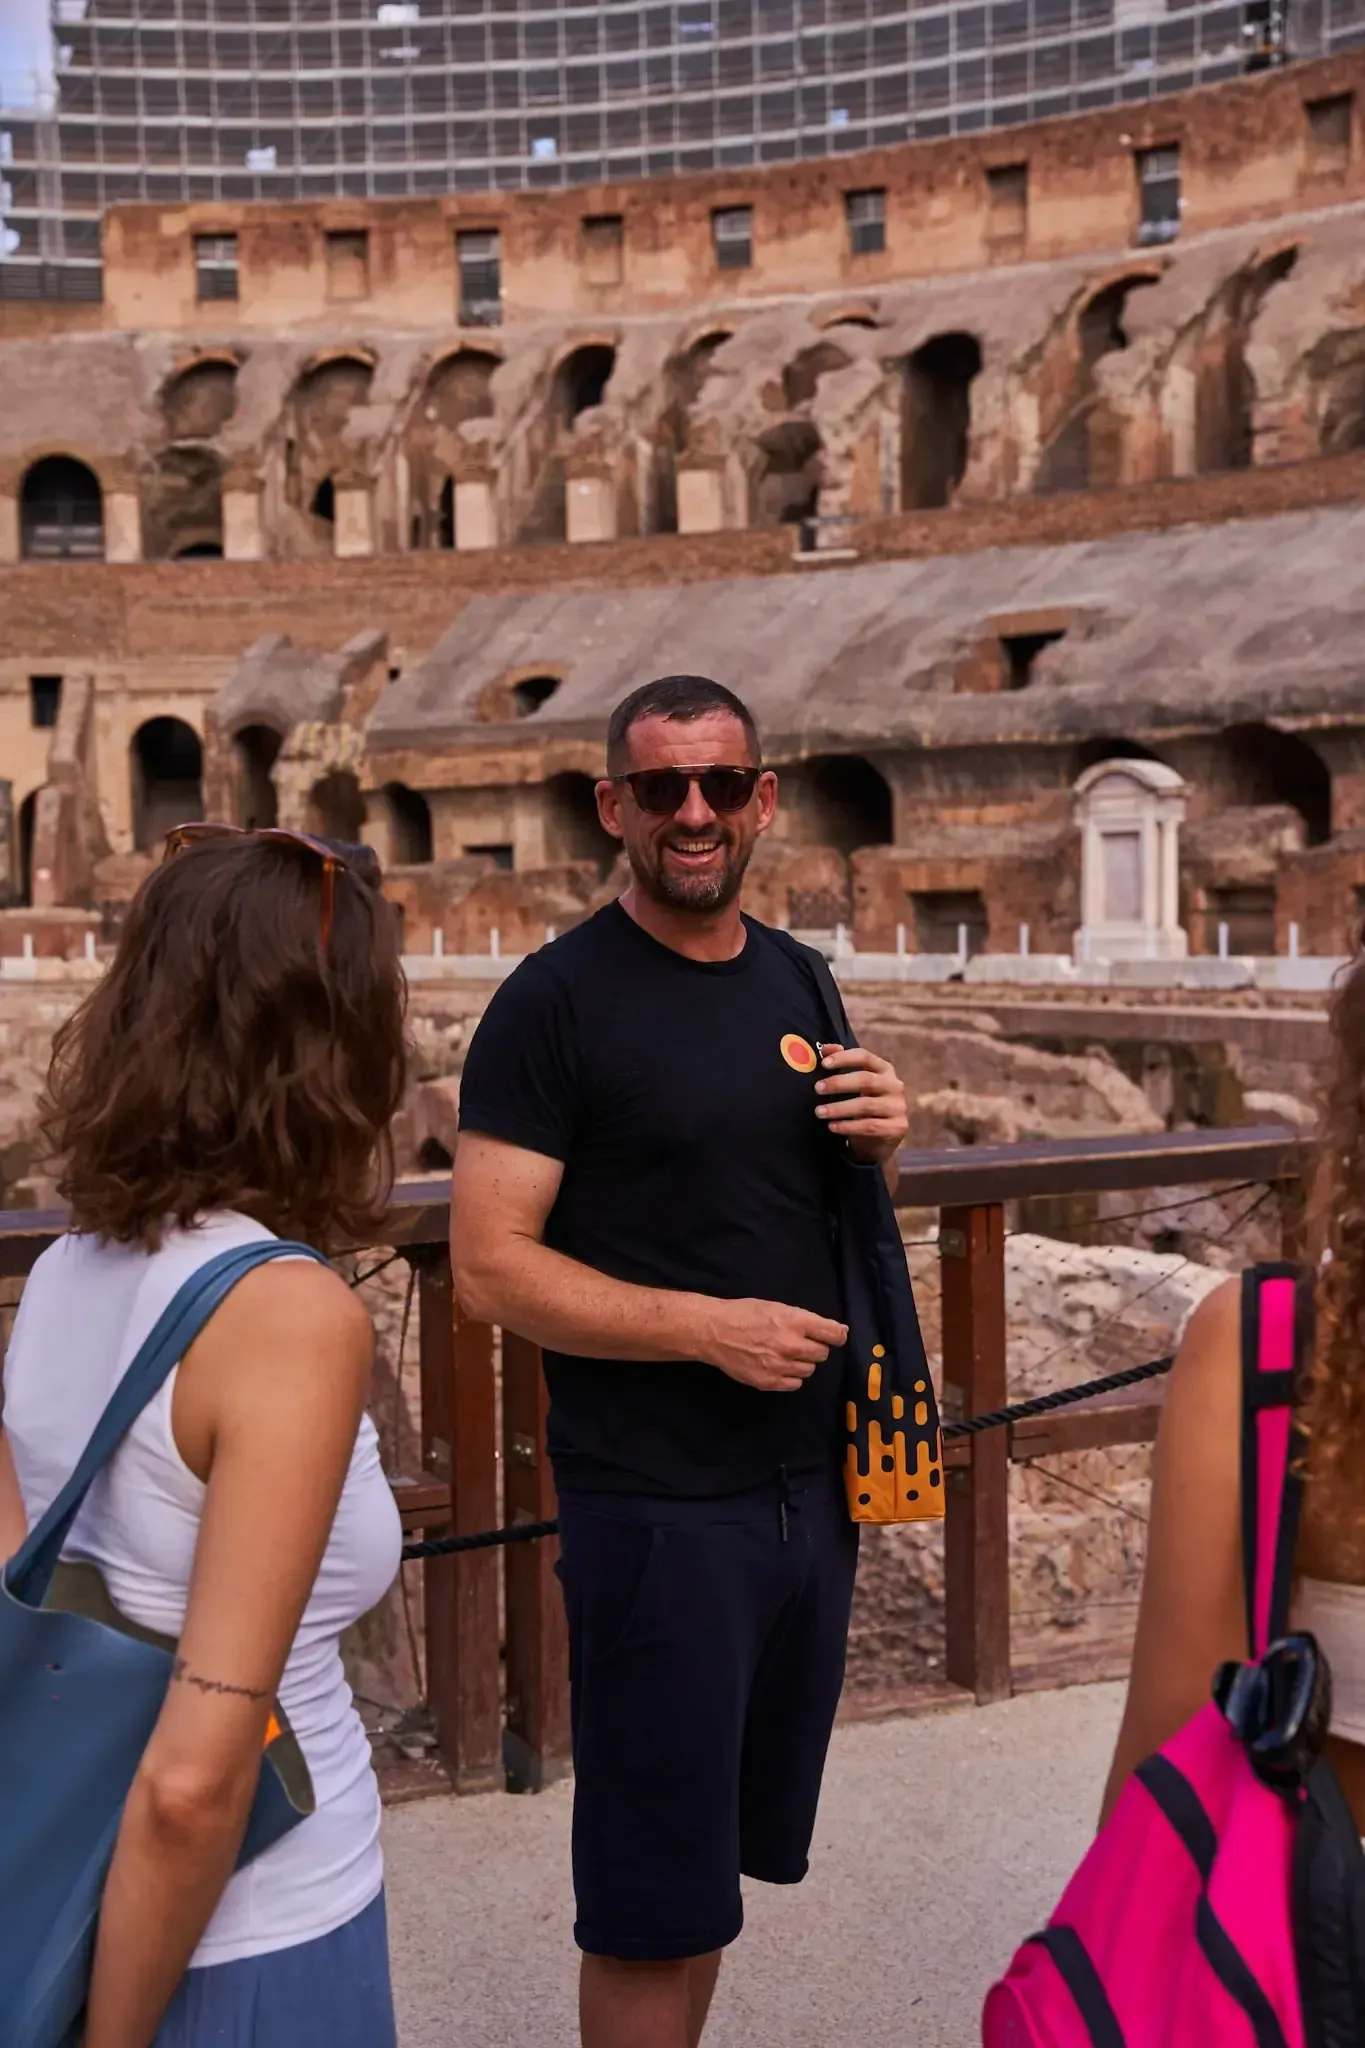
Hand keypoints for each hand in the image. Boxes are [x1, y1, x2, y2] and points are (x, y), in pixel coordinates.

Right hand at [698, 1298, 849, 1392]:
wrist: (714, 1332)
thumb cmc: (745, 1314)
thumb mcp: (776, 1307)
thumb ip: (805, 1319)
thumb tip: (837, 1330)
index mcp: (793, 1321)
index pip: (832, 1333)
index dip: (838, 1335)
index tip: (837, 1336)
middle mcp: (789, 1345)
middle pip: (822, 1354)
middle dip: (815, 1348)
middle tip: (800, 1342)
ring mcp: (779, 1366)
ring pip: (809, 1370)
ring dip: (802, 1362)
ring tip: (785, 1354)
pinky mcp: (768, 1381)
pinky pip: (795, 1384)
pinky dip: (791, 1376)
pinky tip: (778, 1365)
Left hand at [814, 1044, 908, 1164]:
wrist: (882, 1138)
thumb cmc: (866, 1104)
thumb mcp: (856, 1084)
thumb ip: (844, 1064)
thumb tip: (826, 1048)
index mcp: (885, 1069)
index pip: (865, 1057)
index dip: (844, 1058)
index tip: (823, 1064)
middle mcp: (894, 1085)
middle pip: (865, 1080)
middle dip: (839, 1083)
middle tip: (817, 1089)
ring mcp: (898, 1107)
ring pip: (866, 1105)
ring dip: (839, 1108)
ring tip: (819, 1112)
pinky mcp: (897, 1127)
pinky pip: (869, 1126)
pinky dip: (848, 1126)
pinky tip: (832, 1126)